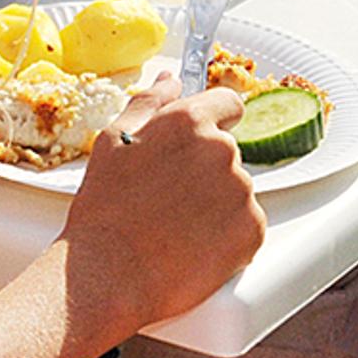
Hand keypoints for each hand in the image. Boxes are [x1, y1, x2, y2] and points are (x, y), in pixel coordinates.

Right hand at [61, 89, 264, 330]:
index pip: (228, 103)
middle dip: (205, 169)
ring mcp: (241, 193)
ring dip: (216, 203)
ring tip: (177, 225)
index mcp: (190, 123)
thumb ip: (149, 103)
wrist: (110, 275)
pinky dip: (227, 235)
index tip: (201, 140)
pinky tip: (193, 244)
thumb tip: (170, 82)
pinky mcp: (252, 232)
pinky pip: (247, 225)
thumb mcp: (114, 144)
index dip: (214, 120)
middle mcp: (222, 152)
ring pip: (236, 190)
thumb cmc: (105, 210)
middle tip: (170, 196)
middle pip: (227, 152)